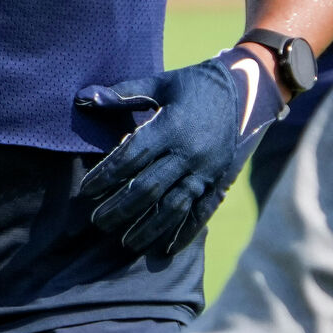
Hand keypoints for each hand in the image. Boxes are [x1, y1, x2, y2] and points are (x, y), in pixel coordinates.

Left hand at [75, 48, 283, 255]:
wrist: (248, 90)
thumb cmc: (195, 85)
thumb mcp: (159, 83)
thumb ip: (123, 93)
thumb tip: (83, 99)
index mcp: (170, 128)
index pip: (130, 158)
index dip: (105, 176)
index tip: (85, 191)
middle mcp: (189, 154)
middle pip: (148, 188)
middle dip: (121, 208)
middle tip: (98, 223)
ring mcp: (208, 171)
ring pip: (174, 206)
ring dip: (149, 227)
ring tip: (126, 242)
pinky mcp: (222, 181)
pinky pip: (203, 212)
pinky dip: (186, 232)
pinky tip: (167, 249)